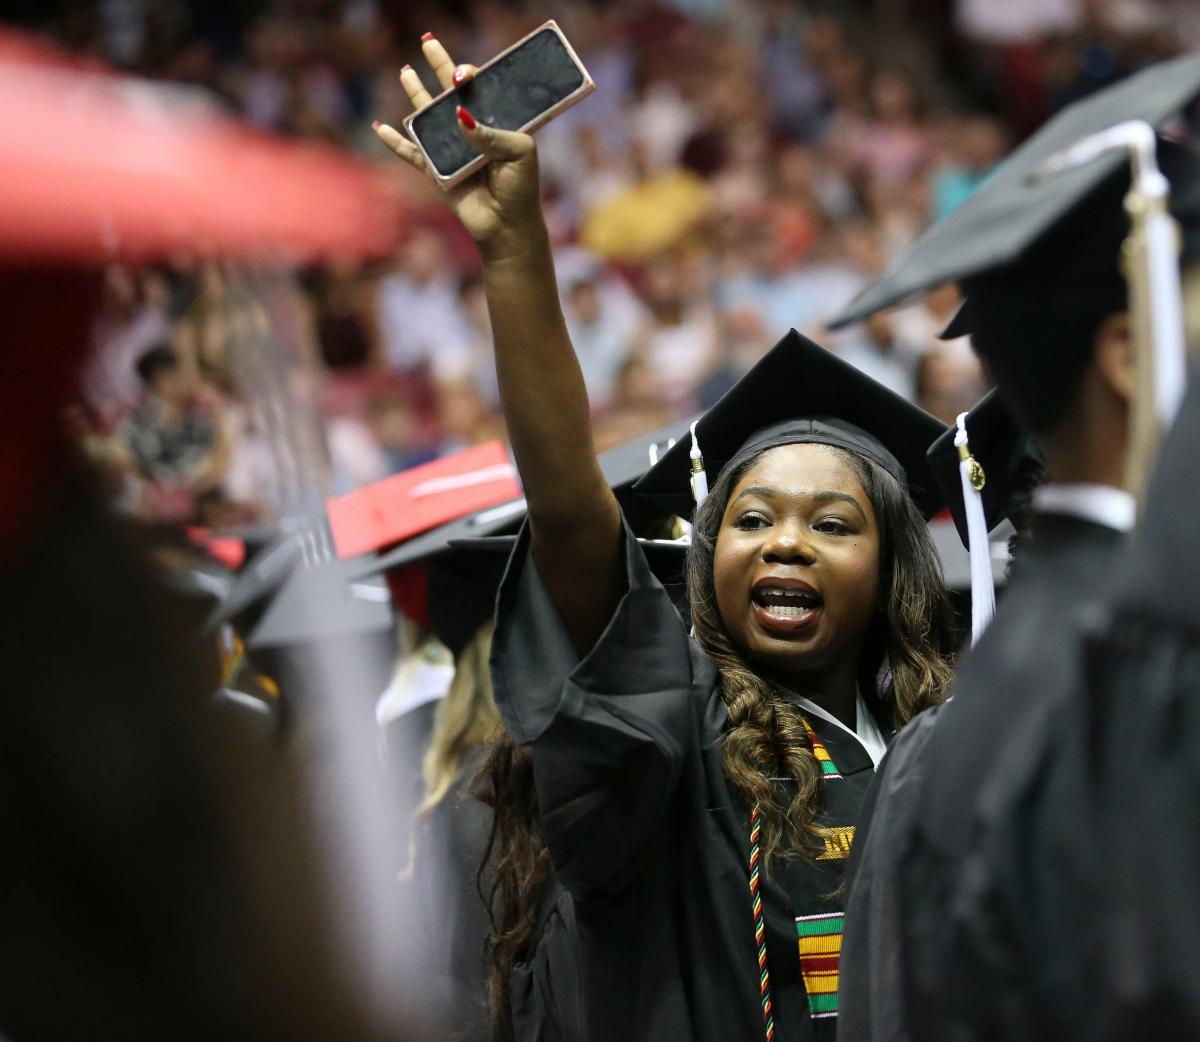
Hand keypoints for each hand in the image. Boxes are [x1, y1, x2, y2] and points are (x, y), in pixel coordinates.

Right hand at [372, 35, 542, 260]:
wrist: (507, 226)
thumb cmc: (520, 189)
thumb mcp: (518, 153)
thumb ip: (491, 133)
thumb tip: (460, 115)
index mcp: (496, 123)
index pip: (480, 90)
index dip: (469, 76)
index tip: (464, 75)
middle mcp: (472, 133)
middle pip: (451, 94)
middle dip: (440, 67)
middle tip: (428, 42)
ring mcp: (453, 150)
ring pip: (429, 117)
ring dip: (417, 95)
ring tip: (406, 71)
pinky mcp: (437, 171)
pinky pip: (412, 154)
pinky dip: (395, 143)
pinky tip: (380, 128)